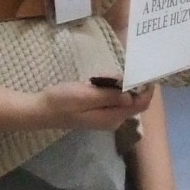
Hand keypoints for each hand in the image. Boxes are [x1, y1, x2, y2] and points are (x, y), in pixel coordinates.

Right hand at [32, 79, 152, 132]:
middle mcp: (113, 119)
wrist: (41, 110)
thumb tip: (131, 97)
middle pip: (134, 100)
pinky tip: (95, 81)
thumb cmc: (62, 102)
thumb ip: (110, 97)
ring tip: (99, 76)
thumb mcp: (86, 96)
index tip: (147, 71)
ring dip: (117, 84)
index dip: (148, 89)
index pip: (140, 104)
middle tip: (113, 71)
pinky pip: (112, 97)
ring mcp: (106, 115)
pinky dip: (109, 86)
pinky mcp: (98, 110)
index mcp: (112, 117)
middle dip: (130, 83)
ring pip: (122, 97)